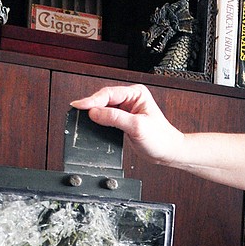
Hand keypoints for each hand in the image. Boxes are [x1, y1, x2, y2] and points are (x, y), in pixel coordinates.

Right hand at [70, 84, 185, 165]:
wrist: (167, 152)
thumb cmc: (161, 138)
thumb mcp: (137, 127)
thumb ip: (115, 118)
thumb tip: (94, 112)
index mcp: (136, 93)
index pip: (109, 94)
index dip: (92, 100)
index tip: (79, 106)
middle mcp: (130, 99)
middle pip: (103, 99)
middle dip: (91, 106)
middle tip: (77, 113)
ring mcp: (126, 109)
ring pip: (103, 108)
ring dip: (94, 114)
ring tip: (81, 119)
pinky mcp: (122, 120)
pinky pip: (106, 117)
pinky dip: (98, 121)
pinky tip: (92, 125)